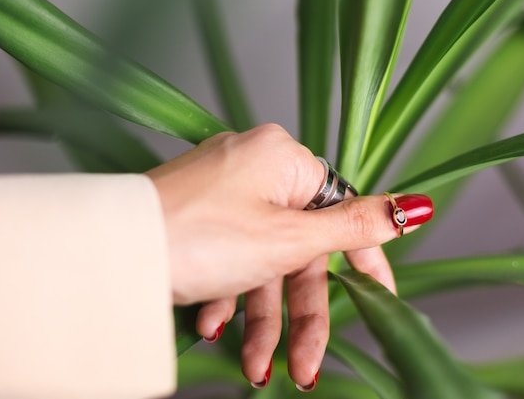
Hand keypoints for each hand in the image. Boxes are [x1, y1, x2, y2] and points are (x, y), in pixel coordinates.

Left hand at [145, 123, 432, 389]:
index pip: (342, 210)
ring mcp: (222, 191)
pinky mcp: (196, 213)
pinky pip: (228, 254)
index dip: (365, 259)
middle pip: (297, 248)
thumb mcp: (290, 240)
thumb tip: (414, 207)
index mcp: (282, 158)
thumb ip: (354, 227)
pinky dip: (228, 293)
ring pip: (261, 260)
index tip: (381, 296)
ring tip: (251, 365)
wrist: (110, 253)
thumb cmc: (198, 237)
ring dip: (260, 317)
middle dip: (299, 315)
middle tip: (304, 366)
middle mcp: (254, 167)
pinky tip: (213, 325)